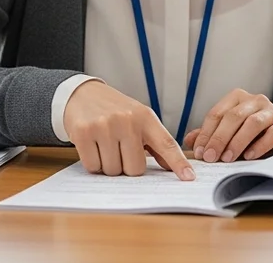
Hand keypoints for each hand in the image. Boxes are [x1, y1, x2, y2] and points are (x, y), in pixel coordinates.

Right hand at [63, 80, 194, 179]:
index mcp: (145, 117)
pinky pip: (93, 166)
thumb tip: (170, 167)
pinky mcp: (84, 133)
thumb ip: (155, 143)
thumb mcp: (138, 119)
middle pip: (135, 169)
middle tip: (119, 149)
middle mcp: (127, 120)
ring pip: (113, 170)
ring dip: (108, 165)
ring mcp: (105, 126)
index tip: (188, 177)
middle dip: (126, 166)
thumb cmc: (114, 110)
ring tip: (105, 145)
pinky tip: (92, 146)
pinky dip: (93, 163)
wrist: (83, 94)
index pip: (166, 144)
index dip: (178, 163)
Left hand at [183, 89, 272, 162]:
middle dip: (219, 138)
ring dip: (237, 141)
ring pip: (253, 122)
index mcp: (238, 98)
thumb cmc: (254, 134)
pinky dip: (260, 145)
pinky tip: (249, 156)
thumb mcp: (230, 133)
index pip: (217, 113)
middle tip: (211, 157)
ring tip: (228, 158)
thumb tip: (188, 140)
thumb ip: (211, 134)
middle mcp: (255, 101)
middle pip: (234, 116)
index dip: (206, 133)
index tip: (200, 152)